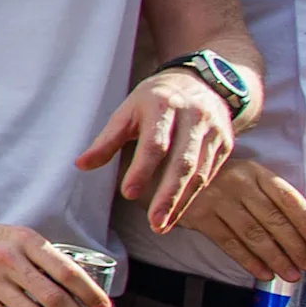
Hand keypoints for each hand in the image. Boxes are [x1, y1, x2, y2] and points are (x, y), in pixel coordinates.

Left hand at [78, 70, 238, 234]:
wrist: (199, 82)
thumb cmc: (154, 100)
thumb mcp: (127, 111)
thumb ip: (106, 140)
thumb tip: (80, 165)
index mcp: (163, 106)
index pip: (155, 143)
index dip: (142, 169)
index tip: (128, 193)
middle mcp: (193, 118)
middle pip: (182, 162)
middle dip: (168, 195)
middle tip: (154, 222)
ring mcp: (213, 131)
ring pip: (199, 173)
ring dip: (180, 202)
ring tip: (162, 225)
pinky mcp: (225, 143)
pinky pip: (209, 174)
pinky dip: (192, 196)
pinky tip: (176, 212)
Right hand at [174, 157, 305, 281]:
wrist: (166, 175)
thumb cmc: (215, 181)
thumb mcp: (244, 178)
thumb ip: (269, 198)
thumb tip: (304, 229)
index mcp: (254, 171)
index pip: (287, 198)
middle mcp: (237, 182)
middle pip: (272, 218)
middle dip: (294, 245)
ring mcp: (215, 199)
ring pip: (253, 233)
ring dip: (275, 257)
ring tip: (290, 274)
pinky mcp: (198, 216)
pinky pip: (229, 242)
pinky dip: (248, 260)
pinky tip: (263, 272)